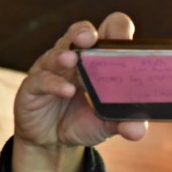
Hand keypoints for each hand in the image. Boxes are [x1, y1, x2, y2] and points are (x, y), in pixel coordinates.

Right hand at [11, 12, 147, 171]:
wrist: (55, 141)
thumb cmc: (85, 121)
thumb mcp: (109, 123)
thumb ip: (124, 123)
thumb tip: (138, 130)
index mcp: (98, 59)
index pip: (109, 31)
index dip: (118, 30)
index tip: (126, 41)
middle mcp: (75, 58)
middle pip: (80, 33)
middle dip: (85, 32)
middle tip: (90, 38)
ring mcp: (52, 69)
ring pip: (57, 52)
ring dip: (65, 55)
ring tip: (72, 59)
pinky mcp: (33, 86)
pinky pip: (41, 80)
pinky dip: (54, 84)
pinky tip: (65, 91)